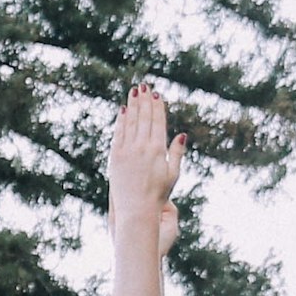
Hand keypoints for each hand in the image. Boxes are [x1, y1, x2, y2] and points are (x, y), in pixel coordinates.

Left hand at [107, 83, 184, 248]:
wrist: (136, 209)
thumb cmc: (158, 194)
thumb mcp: (172, 173)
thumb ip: (176, 153)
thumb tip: (181, 135)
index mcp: (158, 150)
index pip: (157, 122)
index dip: (157, 107)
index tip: (157, 94)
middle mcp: (142, 147)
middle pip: (143, 118)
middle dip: (144, 100)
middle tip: (144, 86)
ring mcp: (127, 151)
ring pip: (130, 122)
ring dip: (132, 105)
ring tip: (134, 92)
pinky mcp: (115, 157)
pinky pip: (119, 133)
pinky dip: (121, 121)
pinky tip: (122, 110)